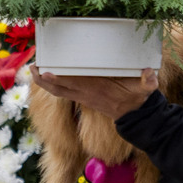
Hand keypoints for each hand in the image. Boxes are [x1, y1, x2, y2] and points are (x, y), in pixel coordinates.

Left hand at [30, 66, 157, 121]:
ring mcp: (83, 96)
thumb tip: (150, 73)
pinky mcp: (83, 97)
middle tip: (32, 65)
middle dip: (44, 78)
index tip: (46, 71)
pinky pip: (62, 91)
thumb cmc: (138, 99)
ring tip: (33, 69)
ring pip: (58, 90)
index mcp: (97, 89)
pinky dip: (52, 84)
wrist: (135, 117)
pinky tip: (46, 75)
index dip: (59, 78)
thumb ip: (148, 81)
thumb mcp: (146, 90)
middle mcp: (86, 93)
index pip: (74, 83)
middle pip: (59, 87)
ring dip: (44, 81)